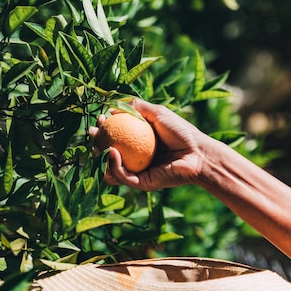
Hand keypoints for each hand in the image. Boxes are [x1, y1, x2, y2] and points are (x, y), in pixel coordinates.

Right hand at [89, 99, 207, 190]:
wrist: (198, 153)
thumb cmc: (181, 132)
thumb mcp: (158, 114)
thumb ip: (138, 108)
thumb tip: (113, 106)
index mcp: (139, 143)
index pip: (115, 137)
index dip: (104, 129)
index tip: (99, 119)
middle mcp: (136, 159)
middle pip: (108, 154)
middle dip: (95, 145)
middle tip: (92, 133)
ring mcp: (138, 172)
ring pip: (111, 169)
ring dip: (100, 158)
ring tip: (98, 144)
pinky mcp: (142, 184)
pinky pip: (122, 176)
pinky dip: (114, 165)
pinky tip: (111, 152)